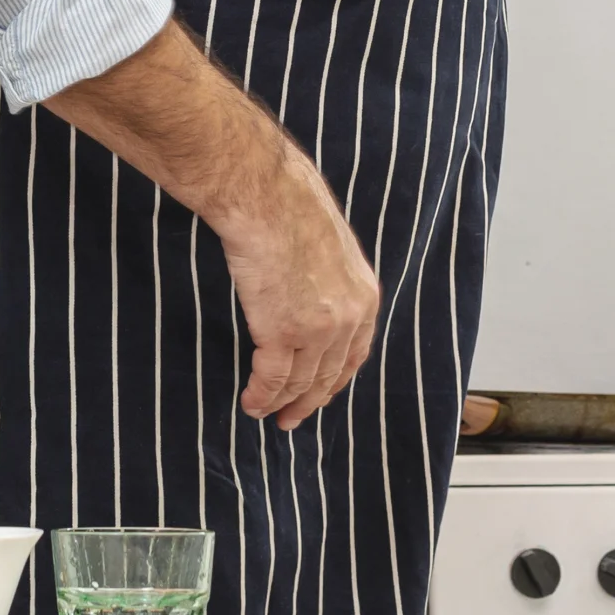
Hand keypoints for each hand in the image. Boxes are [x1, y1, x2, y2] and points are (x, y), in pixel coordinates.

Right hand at [215, 154, 379, 428]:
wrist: (266, 197)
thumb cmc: (288, 206)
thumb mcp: (329, 244)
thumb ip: (328, 276)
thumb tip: (311, 287)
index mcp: (364, 295)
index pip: (355, 353)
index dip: (335, 379)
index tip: (320, 393)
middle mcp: (349, 318)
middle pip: (329, 375)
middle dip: (310, 401)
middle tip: (292, 417)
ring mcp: (318, 330)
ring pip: (301, 383)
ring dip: (282, 403)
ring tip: (265, 413)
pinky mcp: (282, 333)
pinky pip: (272, 379)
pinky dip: (261, 396)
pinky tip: (251, 402)